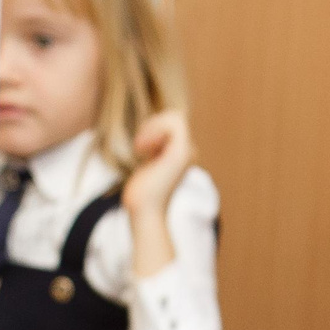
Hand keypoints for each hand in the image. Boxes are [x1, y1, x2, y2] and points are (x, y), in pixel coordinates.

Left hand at [123, 109, 192, 280]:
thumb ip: (152, 151)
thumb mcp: (147, 167)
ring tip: (142, 147)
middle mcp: (189, 152)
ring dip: (153, 126)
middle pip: (176, 116)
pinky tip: (143, 149)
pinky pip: (174, 123)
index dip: (155, 126)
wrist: (145, 212)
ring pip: (177, 117)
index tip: (142, 148)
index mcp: (181, 154)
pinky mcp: (181, 152)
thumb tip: (146, 139)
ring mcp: (187, 152)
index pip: (174, 123)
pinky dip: (154, 130)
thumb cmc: (141, 195)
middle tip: (141, 147)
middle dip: (154, 124)